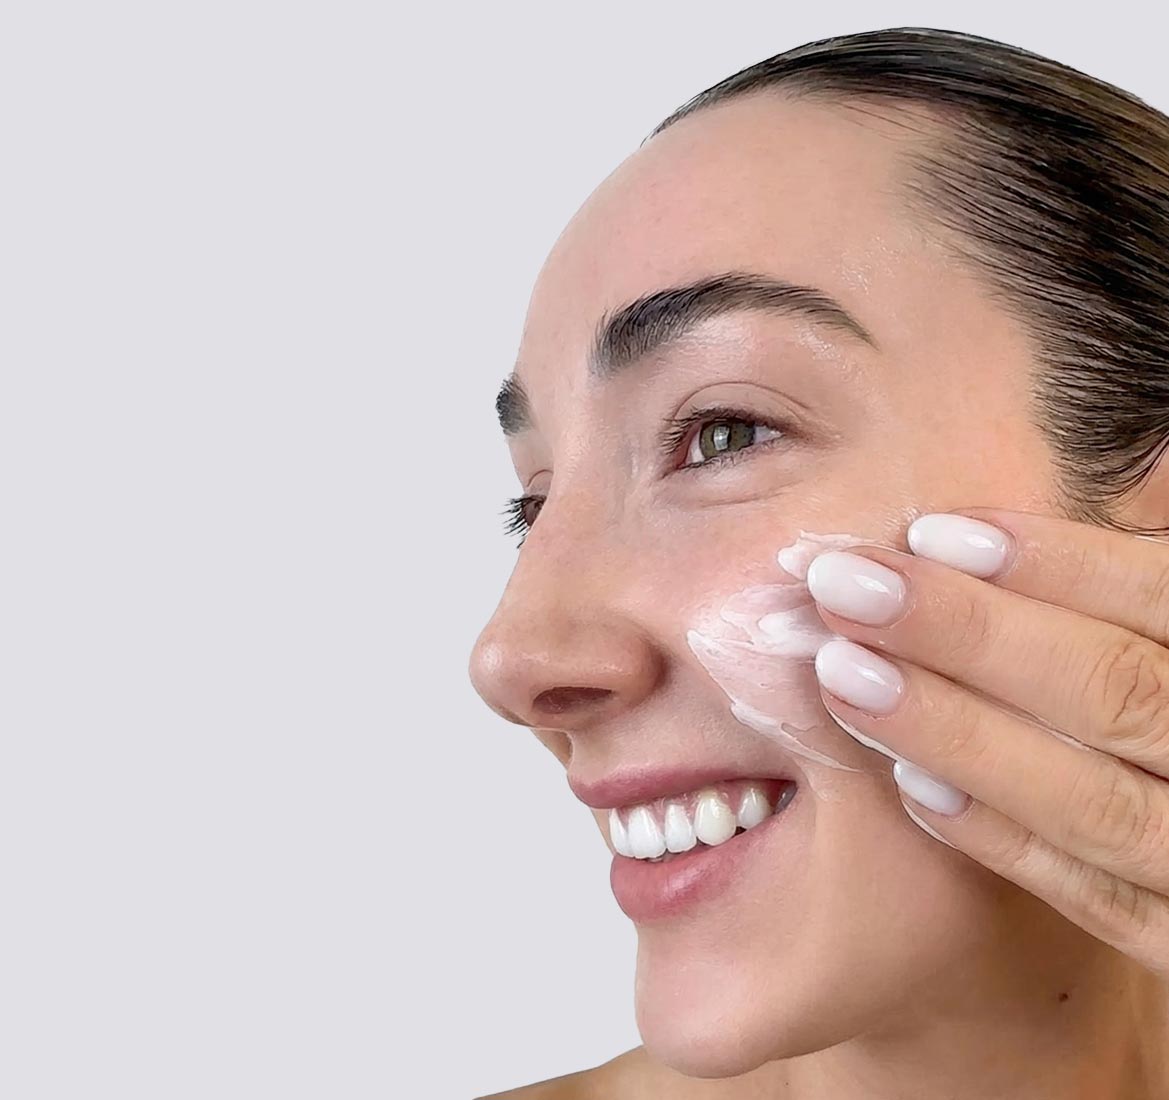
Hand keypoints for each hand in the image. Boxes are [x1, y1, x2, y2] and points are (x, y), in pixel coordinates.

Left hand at [803, 508, 1168, 976]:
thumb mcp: (1165, 648)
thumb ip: (1126, 611)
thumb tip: (981, 539)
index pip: (1164, 599)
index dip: (1054, 563)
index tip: (928, 532)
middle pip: (1116, 692)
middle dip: (969, 633)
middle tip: (841, 586)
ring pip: (1094, 802)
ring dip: (958, 733)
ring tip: (844, 675)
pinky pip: (1099, 903)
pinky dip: (1002, 839)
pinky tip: (907, 784)